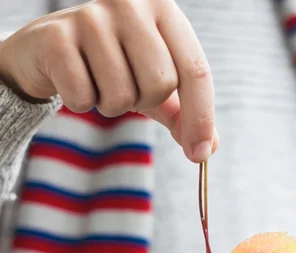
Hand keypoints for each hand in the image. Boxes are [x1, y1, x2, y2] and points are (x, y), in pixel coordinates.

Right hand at [0, 0, 217, 162]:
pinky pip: (84, 99)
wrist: (48, 50)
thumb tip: (208, 148)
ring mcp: (91, 17)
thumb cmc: (110, 66)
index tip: (200, 155)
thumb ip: (183, 113)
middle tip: (124, 86)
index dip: (201, 117)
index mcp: (163, 9)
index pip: (196, 70)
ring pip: (121, 95)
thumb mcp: (152, 85)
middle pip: (160, 84)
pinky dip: (80, 103)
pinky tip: (74, 80)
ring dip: (110, 104)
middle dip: (144, 101)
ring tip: (97, 81)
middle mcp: (129, 2)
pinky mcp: (57, 38)